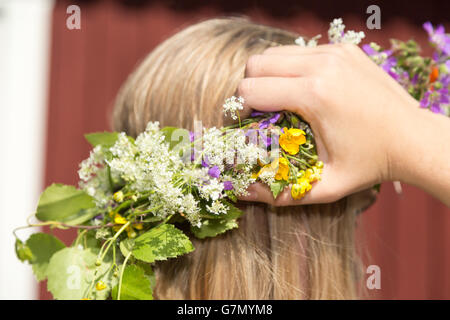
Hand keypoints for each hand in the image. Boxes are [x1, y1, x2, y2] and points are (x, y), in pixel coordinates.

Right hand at [237, 43, 420, 204]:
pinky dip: (291, 68)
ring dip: (268, 76)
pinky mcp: (343, 49)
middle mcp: (322, 65)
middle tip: (259, 113)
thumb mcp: (324, 186)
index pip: (250, 90)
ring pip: (274, 53)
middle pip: (255, 64)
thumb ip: (278, 193)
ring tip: (279, 101)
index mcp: (314, 96)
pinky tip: (303, 90)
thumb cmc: (370, 165)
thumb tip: (241, 193)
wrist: (414, 139)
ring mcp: (334, 53)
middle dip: (249, 89)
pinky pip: (299, 51)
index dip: (239, 110)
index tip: (246, 127)